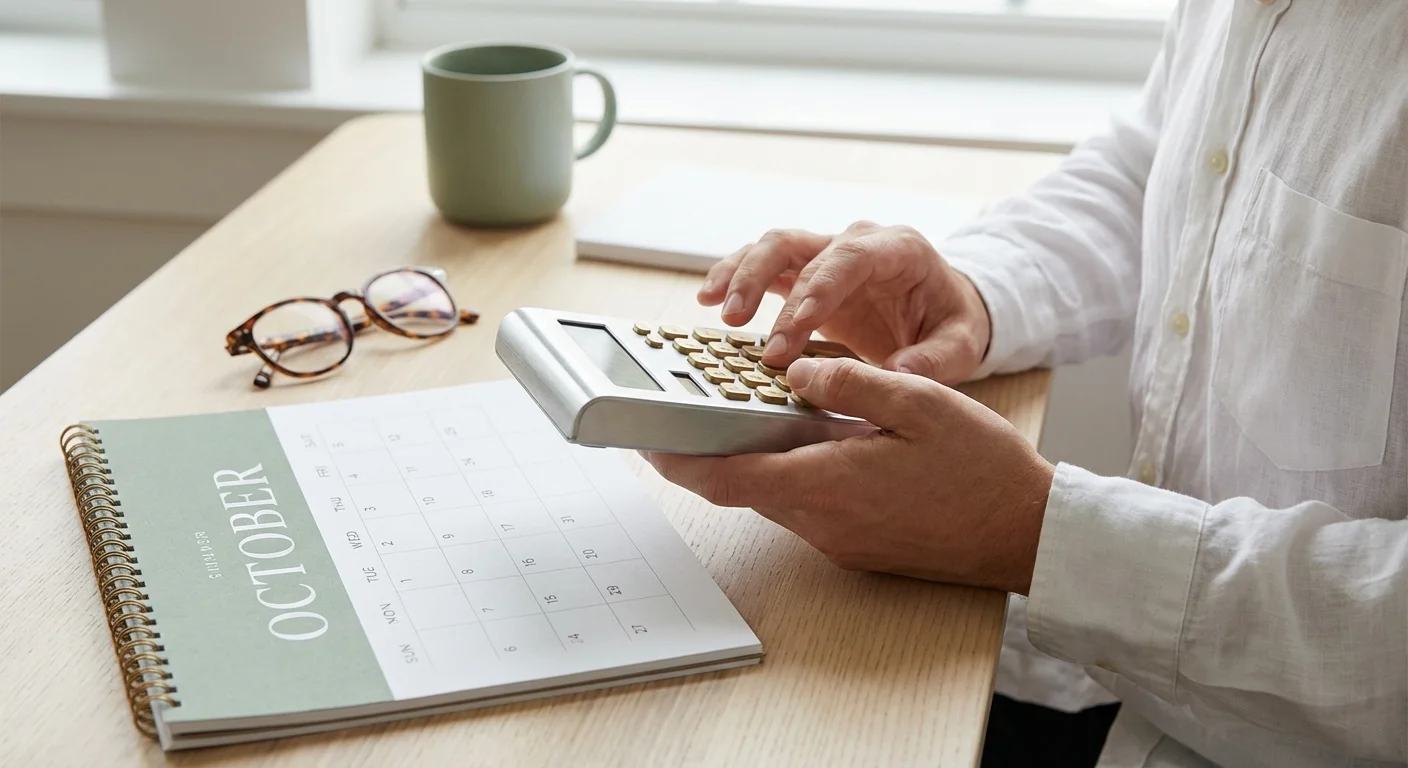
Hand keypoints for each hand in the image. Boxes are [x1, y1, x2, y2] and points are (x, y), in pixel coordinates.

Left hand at [644, 358, 1054, 594]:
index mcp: (826, 483)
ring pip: (773, 494)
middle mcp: (821, 521)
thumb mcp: (920, 402)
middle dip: (710, 450)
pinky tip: (816, 439)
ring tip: (759, 410)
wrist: (1027, 535)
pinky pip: (805, 505)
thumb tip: (797, 367)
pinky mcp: (854, 545)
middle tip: (693, 408)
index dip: (676, 458)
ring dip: (758, 458)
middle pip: (740, 486)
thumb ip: (850, 380)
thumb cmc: (983, 471)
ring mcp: (837, 539)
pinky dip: (792, 472)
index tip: (644, 438)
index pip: (724, 477)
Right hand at [698, 221, 990, 383]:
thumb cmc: (949, 323)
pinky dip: (732, 277)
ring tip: (718, 313)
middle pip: (797, 245)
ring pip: (771, 247)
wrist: (941, 310)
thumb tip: (896, 374)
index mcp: (897, 249)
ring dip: (740, 276)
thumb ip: (932, 359)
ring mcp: (824, 252)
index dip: (818, 288)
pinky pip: (761, 265)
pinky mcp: (802, 271)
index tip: (794, 328)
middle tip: (742, 328)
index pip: (849, 258)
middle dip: (765, 286)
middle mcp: (854, 241)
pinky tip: (708, 299)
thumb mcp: (959, 344)